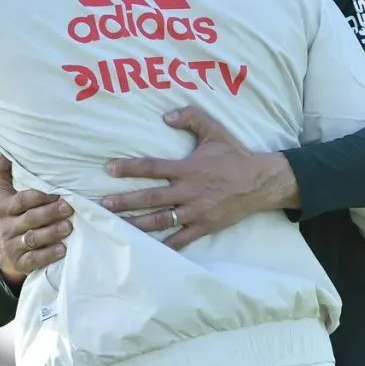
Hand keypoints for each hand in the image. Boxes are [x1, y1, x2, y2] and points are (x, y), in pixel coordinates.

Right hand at [0, 156, 73, 282]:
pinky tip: (62, 250)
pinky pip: (33, 260)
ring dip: (51, 233)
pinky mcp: (20, 263)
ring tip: (69, 227)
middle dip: (50, 213)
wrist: (2, 253)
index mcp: (6, 207)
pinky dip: (48, 255)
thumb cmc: (13, 217)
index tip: (58, 192)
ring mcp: (12, 246)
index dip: (39, 196)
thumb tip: (4, 152)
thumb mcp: (6, 196)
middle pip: (29, 219)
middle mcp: (7, 226)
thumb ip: (6, 175)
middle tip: (69, 207)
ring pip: (32, 239)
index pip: (21, 200)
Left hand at [101, 107, 299, 250]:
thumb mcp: (214, 130)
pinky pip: (181, 239)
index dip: (130, 168)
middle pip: (150, 198)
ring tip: (116, 226)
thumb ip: (191, 118)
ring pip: (161, 220)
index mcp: (188, 168)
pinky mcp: (204, 226)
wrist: (261, 182)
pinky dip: (164, 245)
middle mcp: (188, 192)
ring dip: (137, 223)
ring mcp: (195, 212)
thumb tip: (166, 116)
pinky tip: (147, 249)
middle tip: (103, 204)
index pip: (153, 167)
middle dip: (125, 202)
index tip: (109, 168)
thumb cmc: (235, 156)